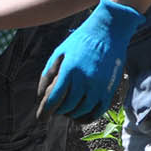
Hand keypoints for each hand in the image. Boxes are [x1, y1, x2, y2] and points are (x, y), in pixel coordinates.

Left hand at [37, 0, 145, 120]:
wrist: (108, 32)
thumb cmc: (79, 42)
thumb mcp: (58, 53)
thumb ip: (48, 74)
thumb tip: (41, 96)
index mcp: (69, 71)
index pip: (54, 99)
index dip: (45, 111)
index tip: (40, 118)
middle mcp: (85, 80)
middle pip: (67, 107)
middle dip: (57, 111)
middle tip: (53, 109)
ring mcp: (99, 86)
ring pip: (82, 111)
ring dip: (71, 114)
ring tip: (66, 110)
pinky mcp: (109, 89)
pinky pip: (98, 111)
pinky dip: (87, 117)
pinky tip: (79, 116)